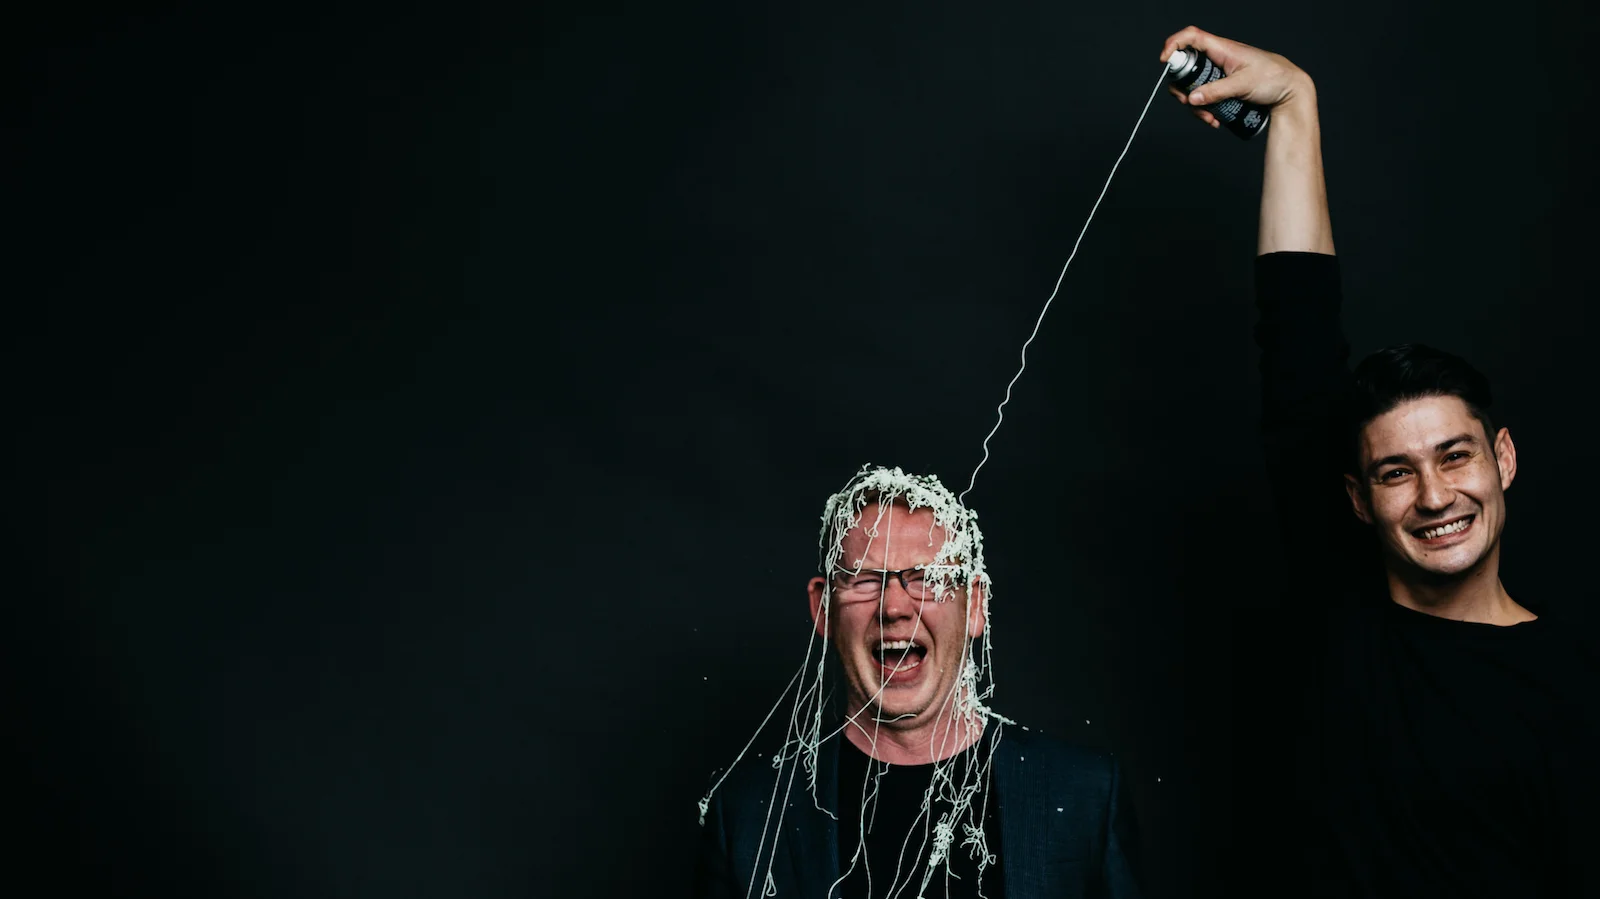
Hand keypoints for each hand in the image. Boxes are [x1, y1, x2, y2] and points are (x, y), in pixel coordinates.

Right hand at [1159, 26, 1314, 128]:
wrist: (1290, 90)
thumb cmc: (1273, 78)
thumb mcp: (1242, 85)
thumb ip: (1216, 91)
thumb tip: (1191, 97)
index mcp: (1222, 49)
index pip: (1191, 37)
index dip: (1174, 44)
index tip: (1164, 61)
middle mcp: (1218, 59)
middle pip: (1187, 67)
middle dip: (1182, 87)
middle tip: (1187, 101)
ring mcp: (1220, 74)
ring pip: (1195, 86)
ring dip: (1195, 104)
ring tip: (1208, 118)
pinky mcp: (1223, 87)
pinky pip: (1206, 97)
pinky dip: (1206, 110)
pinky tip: (1215, 120)